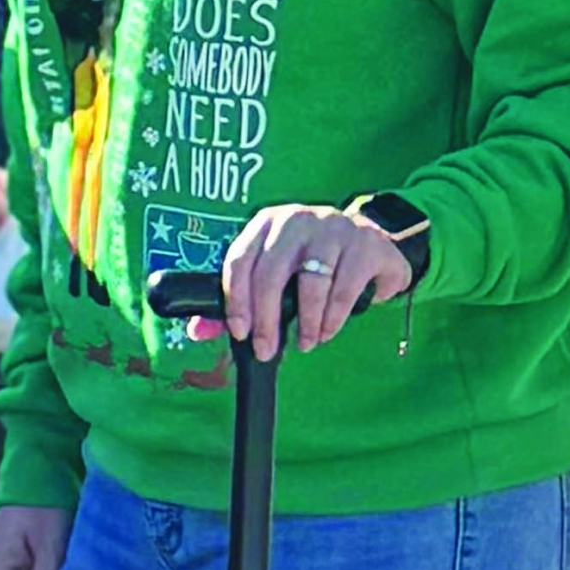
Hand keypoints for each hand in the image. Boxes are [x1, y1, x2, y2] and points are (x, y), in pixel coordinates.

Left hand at [193, 204, 410, 362]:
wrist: (371, 244)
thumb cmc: (313, 262)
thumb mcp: (275, 273)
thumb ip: (237, 301)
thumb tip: (198, 331)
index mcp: (266, 224)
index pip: (239, 259)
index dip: (235, 300)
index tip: (240, 332)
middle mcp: (295, 220)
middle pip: (271, 272)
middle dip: (266, 319)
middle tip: (267, 350)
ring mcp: (331, 228)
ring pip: (310, 282)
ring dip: (305, 322)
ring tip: (306, 342)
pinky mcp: (363, 243)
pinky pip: (343, 288)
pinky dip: (332, 319)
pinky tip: (326, 331)